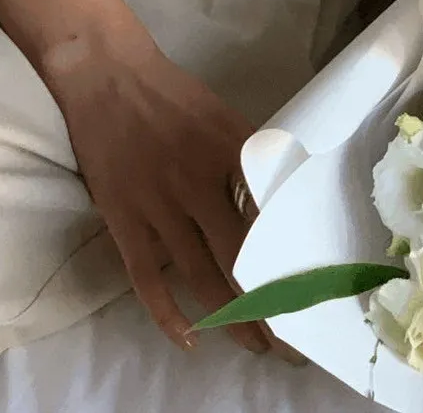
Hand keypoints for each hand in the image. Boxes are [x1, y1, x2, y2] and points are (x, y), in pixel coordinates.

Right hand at [42, 32, 270, 355]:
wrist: (107, 74)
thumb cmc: (172, 96)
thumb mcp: (226, 118)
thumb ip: (252, 161)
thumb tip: (285, 204)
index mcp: (232, 154)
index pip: (273, 223)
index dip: (294, 265)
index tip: (315, 299)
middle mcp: (199, 184)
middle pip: (243, 262)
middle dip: (272, 309)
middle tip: (293, 345)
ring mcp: (158, 205)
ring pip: (202, 278)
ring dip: (232, 320)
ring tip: (255, 347)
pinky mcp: (124, 218)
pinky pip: (147, 278)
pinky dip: (168, 313)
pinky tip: (189, 338)